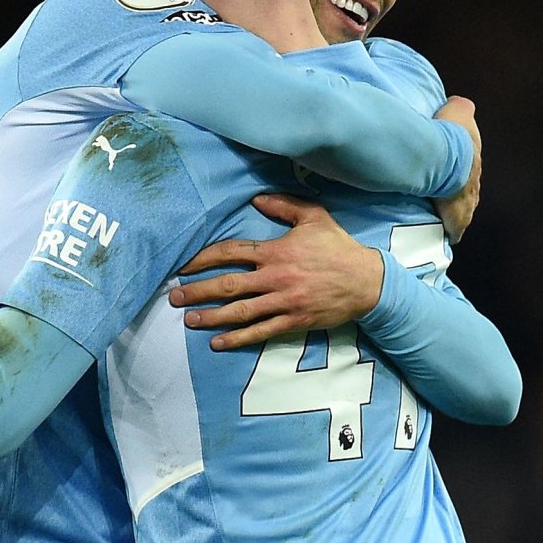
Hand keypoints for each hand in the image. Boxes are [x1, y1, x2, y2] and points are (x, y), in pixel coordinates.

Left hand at [167, 193, 383, 349]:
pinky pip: (261, 331)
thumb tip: (256, 200)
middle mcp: (275, 277)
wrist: (367, 281)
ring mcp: (284, 302)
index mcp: (276, 251)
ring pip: (240, 311)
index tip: (185, 264)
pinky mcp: (294, 321)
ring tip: (189, 320)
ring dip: (211, 316)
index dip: (204, 258)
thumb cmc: (339, 248)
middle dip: (198, 290)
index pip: (231, 252)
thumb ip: (284, 206)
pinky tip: (218, 342)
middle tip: (175, 296)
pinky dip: (238, 338)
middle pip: (228, 285)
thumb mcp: (315, 218)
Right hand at [433, 95, 480, 243]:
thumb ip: (461, 106)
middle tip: (438, 196)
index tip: (446, 175)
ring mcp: (468, 206)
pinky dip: (446, 230)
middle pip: (466, 195)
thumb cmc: (450, 135)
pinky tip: (437, 232)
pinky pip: (452, 230)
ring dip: (450, 214)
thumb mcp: (457, 111)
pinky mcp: (458, 222)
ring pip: (461, 214)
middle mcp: (475, 188)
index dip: (456, 173)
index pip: (468, 172)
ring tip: (435, 215)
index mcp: (474, 165)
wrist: (446, 159)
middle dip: (455, 195)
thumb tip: (461, 104)